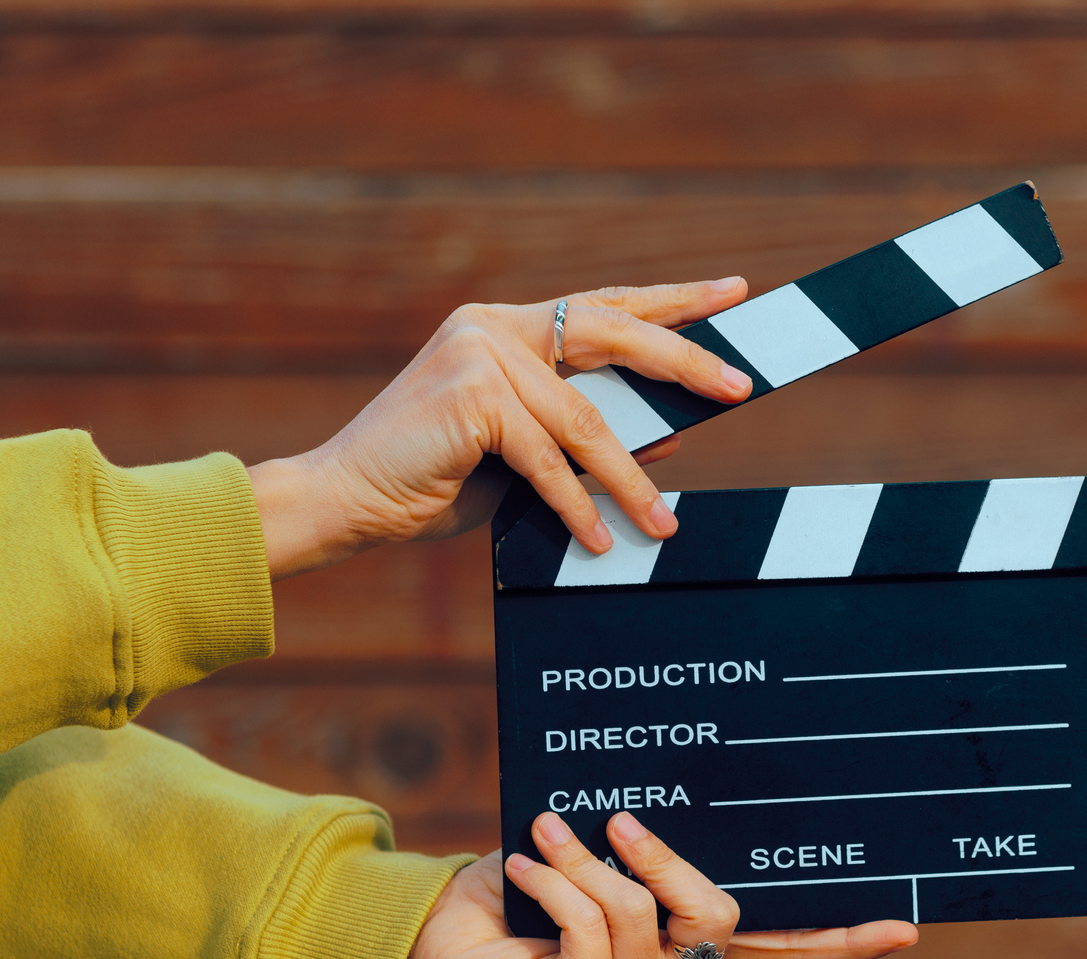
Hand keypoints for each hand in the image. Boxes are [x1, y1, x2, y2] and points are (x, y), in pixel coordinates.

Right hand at [246, 282, 753, 578]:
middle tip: (739, 384)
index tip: (730, 292)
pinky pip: (546, 458)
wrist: (347, 500)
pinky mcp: (470, 395)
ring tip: (660, 523)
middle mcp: (494, 327)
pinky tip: (599, 538)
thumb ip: (588, 436)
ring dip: (628, 481)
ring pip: (585, 419)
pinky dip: (575, 504)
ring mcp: (479, 353)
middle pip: (611, 332)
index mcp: (506, 328)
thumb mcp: (528, 457)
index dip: (671, 302)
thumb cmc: (434, 481)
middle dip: (682, 359)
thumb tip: (669, 435)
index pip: (605, 306)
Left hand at [399, 810, 917, 958]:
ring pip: (640, 914)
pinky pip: (588, 927)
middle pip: (720, 920)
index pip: (782, 950)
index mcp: (690, 950)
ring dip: (585, 862)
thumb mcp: (597, 855)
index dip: (842, 941)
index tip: (905, 929)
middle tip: (620, 820)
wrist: (440, 935)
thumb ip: (642, 849)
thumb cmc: (520, 887)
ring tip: (545, 831)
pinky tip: (525, 867)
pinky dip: (554, 882)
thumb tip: (662, 802)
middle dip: (669, 862)